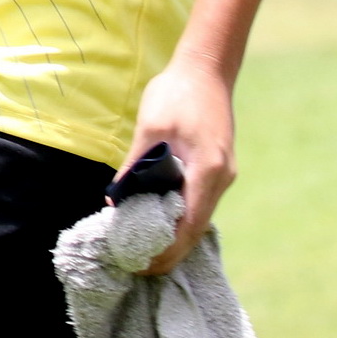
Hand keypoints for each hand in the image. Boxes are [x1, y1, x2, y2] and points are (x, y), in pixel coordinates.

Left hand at [125, 61, 236, 275]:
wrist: (206, 68)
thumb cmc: (176, 93)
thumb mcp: (150, 128)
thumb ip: (135, 164)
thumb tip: (115, 199)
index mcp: (209, 170)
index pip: (190, 224)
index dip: (168, 249)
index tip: (145, 265)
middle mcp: (221, 178)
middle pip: (196, 227)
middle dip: (171, 251)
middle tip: (140, 269)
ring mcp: (221, 173)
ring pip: (198, 216)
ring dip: (175, 237)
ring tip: (145, 254)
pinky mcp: (215, 167)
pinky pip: (197, 201)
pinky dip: (180, 218)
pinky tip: (158, 225)